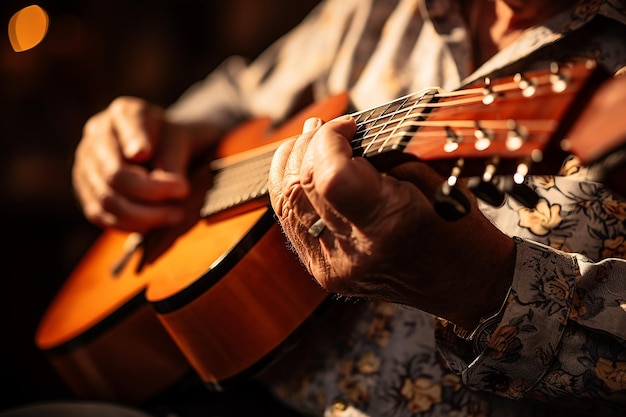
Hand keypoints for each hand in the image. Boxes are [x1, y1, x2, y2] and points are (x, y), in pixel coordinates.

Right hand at [72, 96, 218, 233]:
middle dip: (151, 195)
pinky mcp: (87, 191)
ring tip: (174, 216)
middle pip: (115, 174)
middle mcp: (97, 136)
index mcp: (124, 112)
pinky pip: (102, 215)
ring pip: (106, 200)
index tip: (166, 161)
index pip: (131, 126)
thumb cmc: (178, 142)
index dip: (146, 149)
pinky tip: (156, 223)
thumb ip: (171, 158)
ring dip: (143, 216)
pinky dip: (130, 224)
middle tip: (181, 204)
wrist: (168, 151)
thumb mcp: (183, 141)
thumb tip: (166, 184)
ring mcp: (86, 164)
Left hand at [269, 116, 514, 327]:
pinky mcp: (324, 272)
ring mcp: (335, 267)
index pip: (330, 176)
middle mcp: (355, 252)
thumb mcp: (432, 178)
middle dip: (307, 145)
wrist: (464, 284)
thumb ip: (379, 155)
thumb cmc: (457, 225)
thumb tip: (334, 136)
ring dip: (292, 164)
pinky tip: (304, 172)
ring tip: (310, 143)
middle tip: (324, 128)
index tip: (348, 126)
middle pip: (302, 186)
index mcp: (389, 225)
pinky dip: (293, 191)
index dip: (328, 140)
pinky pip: (291, 222)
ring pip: (286, 203)